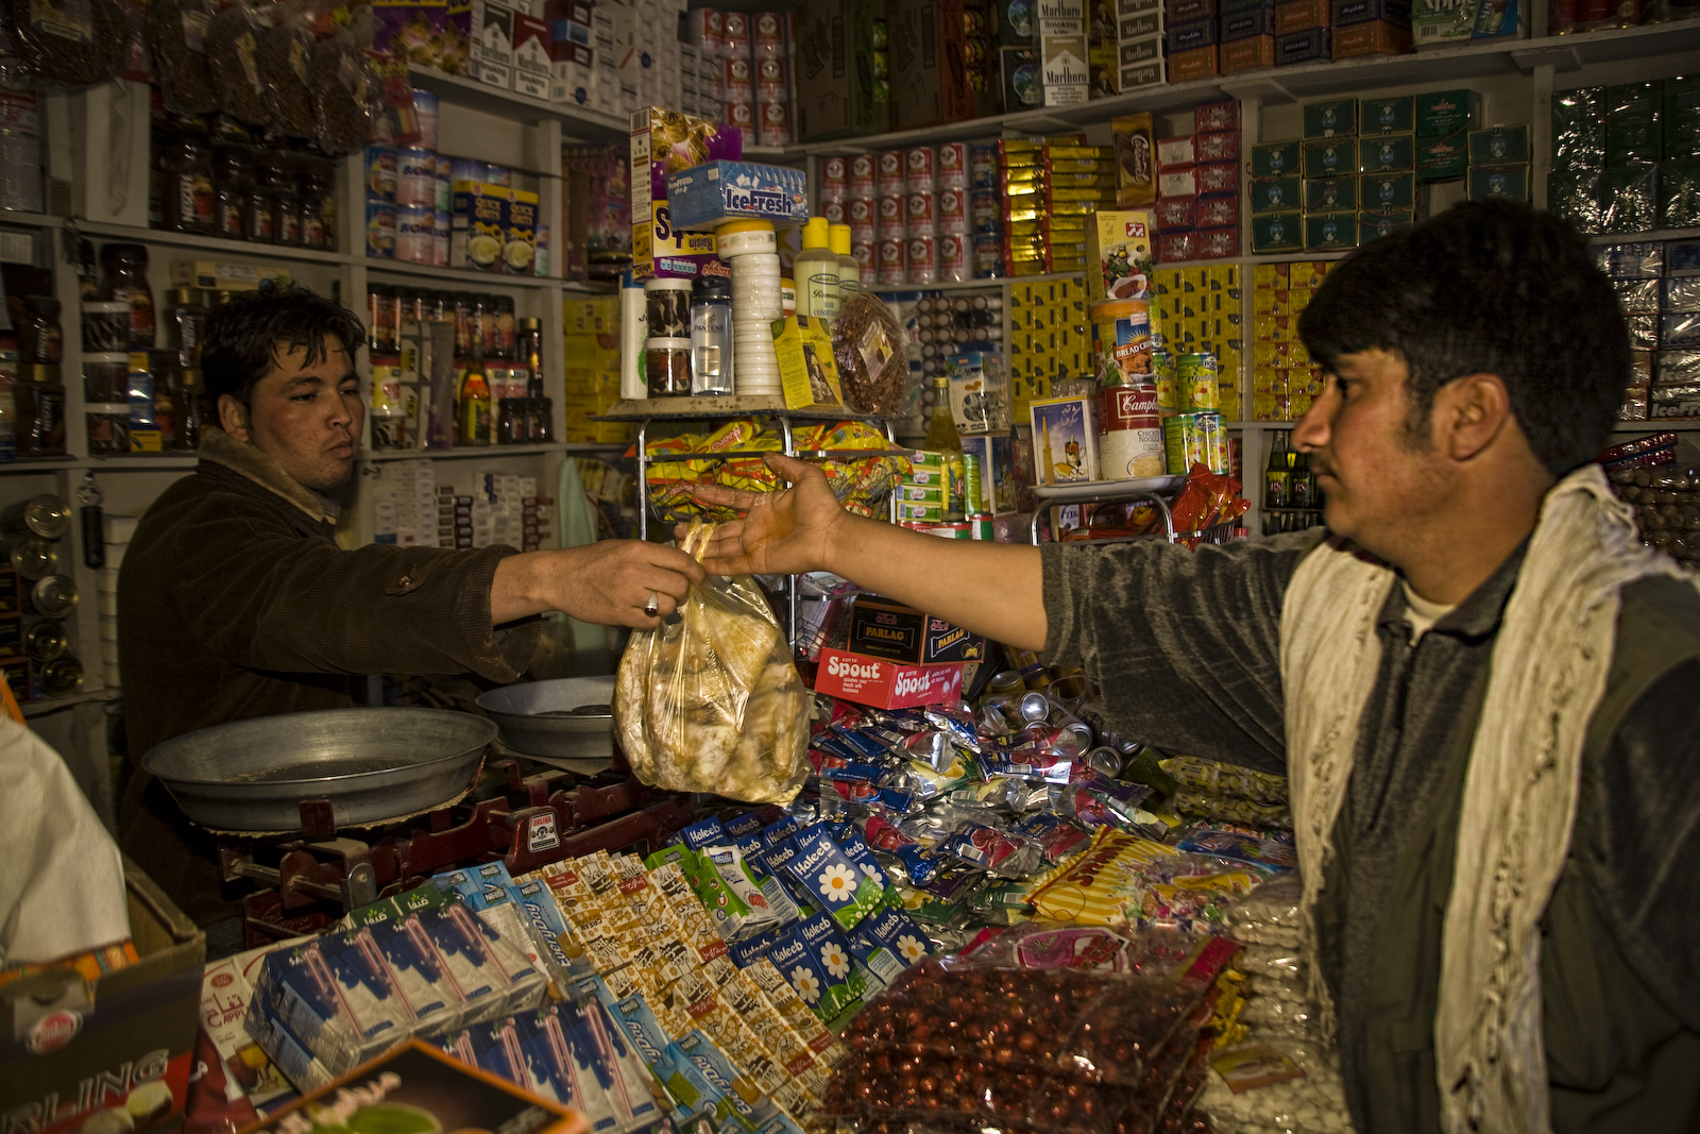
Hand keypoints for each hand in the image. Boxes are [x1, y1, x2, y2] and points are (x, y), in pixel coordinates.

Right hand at [516, 539, 705, 628]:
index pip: (682, 561)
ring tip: (655, 602)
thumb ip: (651, 554)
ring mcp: (626, 595)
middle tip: (674, 593)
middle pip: (679, 586)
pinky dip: (653, 620)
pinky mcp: (619, 615)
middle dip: (683, 592)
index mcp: (638, 550)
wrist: (559, 578)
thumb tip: (683, 564)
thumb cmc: (592, 560)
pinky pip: (651, 622)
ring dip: (668, 607)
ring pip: (668, 606)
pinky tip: (643, 612)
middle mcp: (635, 571)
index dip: (697, 572)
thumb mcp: (622, 547)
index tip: (700, 579)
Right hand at [681, 453, 850, 575]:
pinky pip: (734, 564)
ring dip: (702, 548)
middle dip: (700, 530)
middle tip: (678, 530)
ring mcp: (756, 545)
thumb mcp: (806, 476)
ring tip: (680, 546)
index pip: (733, 500)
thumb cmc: (820, 507)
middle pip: (722, 529)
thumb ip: (786, 466)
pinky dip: (716, 565)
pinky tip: (698, 565)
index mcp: (764, 506)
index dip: (715, 495)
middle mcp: (756, 526)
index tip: (695, 491)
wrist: (830, 534)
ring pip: (722, 547)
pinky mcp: (759, 562)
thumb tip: (768, 455)